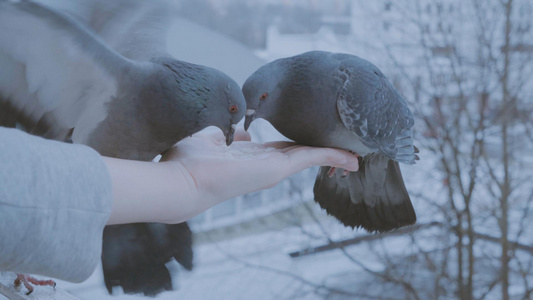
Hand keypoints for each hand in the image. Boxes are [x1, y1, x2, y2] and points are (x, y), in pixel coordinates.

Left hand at [105, 127, 357, 224]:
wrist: (181, 182)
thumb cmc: (187, 163)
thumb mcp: (210, 139)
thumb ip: (225, 136)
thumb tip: (238, 135)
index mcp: (252, 158)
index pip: (282, 150)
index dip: (300, 144)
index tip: (315, 138)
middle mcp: (266, 166)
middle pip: (301, 155)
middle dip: (323, 152)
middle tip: (346, 150)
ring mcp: (273, 170)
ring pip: (310, 158)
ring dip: (333, 156)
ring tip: (355, 156)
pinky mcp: (277, 169)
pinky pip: (311, 157)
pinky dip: (331, 156)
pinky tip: (349, 156)